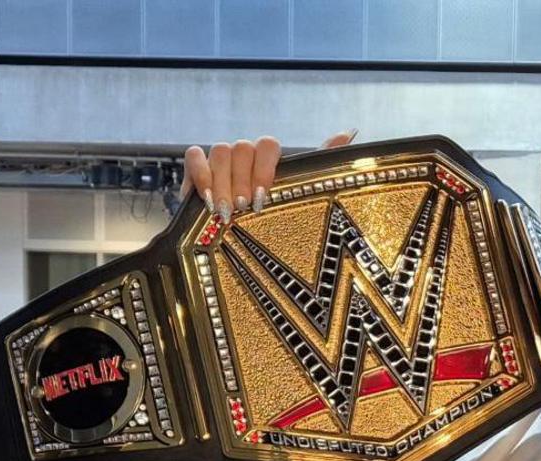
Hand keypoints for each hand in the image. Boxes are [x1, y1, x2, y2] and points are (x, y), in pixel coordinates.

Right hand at [182, 128, 356, 223]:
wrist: (245, 249)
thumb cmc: (276, 220)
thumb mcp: (302, 196)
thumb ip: (322, 163)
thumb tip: (347, 131)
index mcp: (270, 160)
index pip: (267, 144)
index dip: (263, 169)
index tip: (261, 199)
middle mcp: (246, 156)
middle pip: (240, 148)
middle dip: (240, 181)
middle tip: (240, 208)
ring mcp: (222, 161)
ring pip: (218, 151)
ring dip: (220, 182)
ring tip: (223, 210)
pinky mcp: (197, 170)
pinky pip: (193, 156)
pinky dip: (197, 174)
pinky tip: (202, 199)